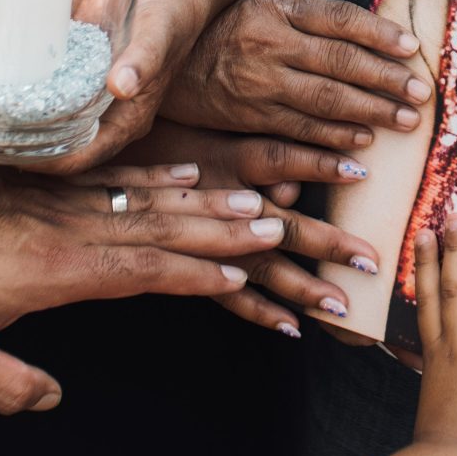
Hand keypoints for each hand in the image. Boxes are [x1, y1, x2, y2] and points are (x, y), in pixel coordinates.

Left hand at [0, 108, 294, 413]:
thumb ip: (5, 384)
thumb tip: (51, 399)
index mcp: (57, 270)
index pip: (143, 271)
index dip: (194, 275)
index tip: (239, 277)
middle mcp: (71, 228)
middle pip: (162, 228)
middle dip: (222, 231)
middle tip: (275, 227)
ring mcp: (61, 199)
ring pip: (147, 199)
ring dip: (204, 202)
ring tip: (252, 199)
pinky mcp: (45, 178)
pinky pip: (115, 175)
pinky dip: (157, 174)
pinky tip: (188, 172)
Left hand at [23, 0, 212, 174]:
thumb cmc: (171, 12)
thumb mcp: (159, 31)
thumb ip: (143, 58)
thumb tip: (120, 86)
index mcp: (128, 118)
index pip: (83, 156)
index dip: (47, 161)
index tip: (10, 152)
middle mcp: (104, 113)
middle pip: (58, 145)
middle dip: (21, 145)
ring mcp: (86, 93)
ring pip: (46, 121)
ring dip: (15, 122)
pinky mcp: (74, 71)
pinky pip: (44, 90)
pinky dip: (20, 92)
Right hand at [99, 121, 387, 337]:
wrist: (83, 167)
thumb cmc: (148, 132)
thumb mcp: (195, 127)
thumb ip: (246, 149)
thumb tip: (289, 185)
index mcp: (223, 158)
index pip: (280, 157)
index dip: (319, 161)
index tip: (361, 169)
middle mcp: (219, 201)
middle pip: (282, 224)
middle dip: (328, 245)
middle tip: (372, 262)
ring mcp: (202, 238)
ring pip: (261, 266)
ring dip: (302, 287)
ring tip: (342, 307)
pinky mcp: (182, 265)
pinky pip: (226, 295)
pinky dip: (259, 310)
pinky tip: (291, 328)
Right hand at [162, 0, 427, 151]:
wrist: (167, 65)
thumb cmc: (230, 31)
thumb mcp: (266, 6)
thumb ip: (312, 18)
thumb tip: (373, 33)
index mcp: (278, 7)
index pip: (339, 18)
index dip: (379, 32)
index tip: (413, 48)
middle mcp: (269, 43)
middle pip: (339, 61)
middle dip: (386, 79)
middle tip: (421, 93)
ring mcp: (259, 82)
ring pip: (325, 99)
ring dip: (370, 112)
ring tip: (405, 120)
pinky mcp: (249, 115)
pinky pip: (299, 128)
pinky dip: (334, 138)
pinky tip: (363, 143)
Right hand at [403, 215, 456, 455]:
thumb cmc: (438, 433)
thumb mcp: (427, 389)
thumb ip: (425, 361)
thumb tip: (410, 344)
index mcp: (434, 351)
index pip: (427, 298)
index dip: (425, 264)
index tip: (424, 232)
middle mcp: (455, 347)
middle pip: (453, 290)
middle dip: (454, 250)